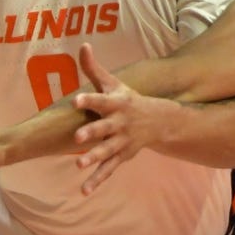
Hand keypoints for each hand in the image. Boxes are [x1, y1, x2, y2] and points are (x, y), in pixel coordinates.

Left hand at [71, 44, 165, 193]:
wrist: (158, 120)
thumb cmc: (127, 99)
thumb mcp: (113, 83)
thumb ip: (94, 68)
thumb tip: (83, 44)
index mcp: (115, 104)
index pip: (101, 100)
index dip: (89, 99)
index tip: (76, 100)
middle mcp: (119, 123)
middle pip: (103, 128)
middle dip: (92, 133)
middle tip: (77, 139)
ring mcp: (121, 141)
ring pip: (106, 151)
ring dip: (94, 158)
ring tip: (78, 165)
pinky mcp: (122, 156)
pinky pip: (109, 170)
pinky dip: (97, 181)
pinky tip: (84, 191)